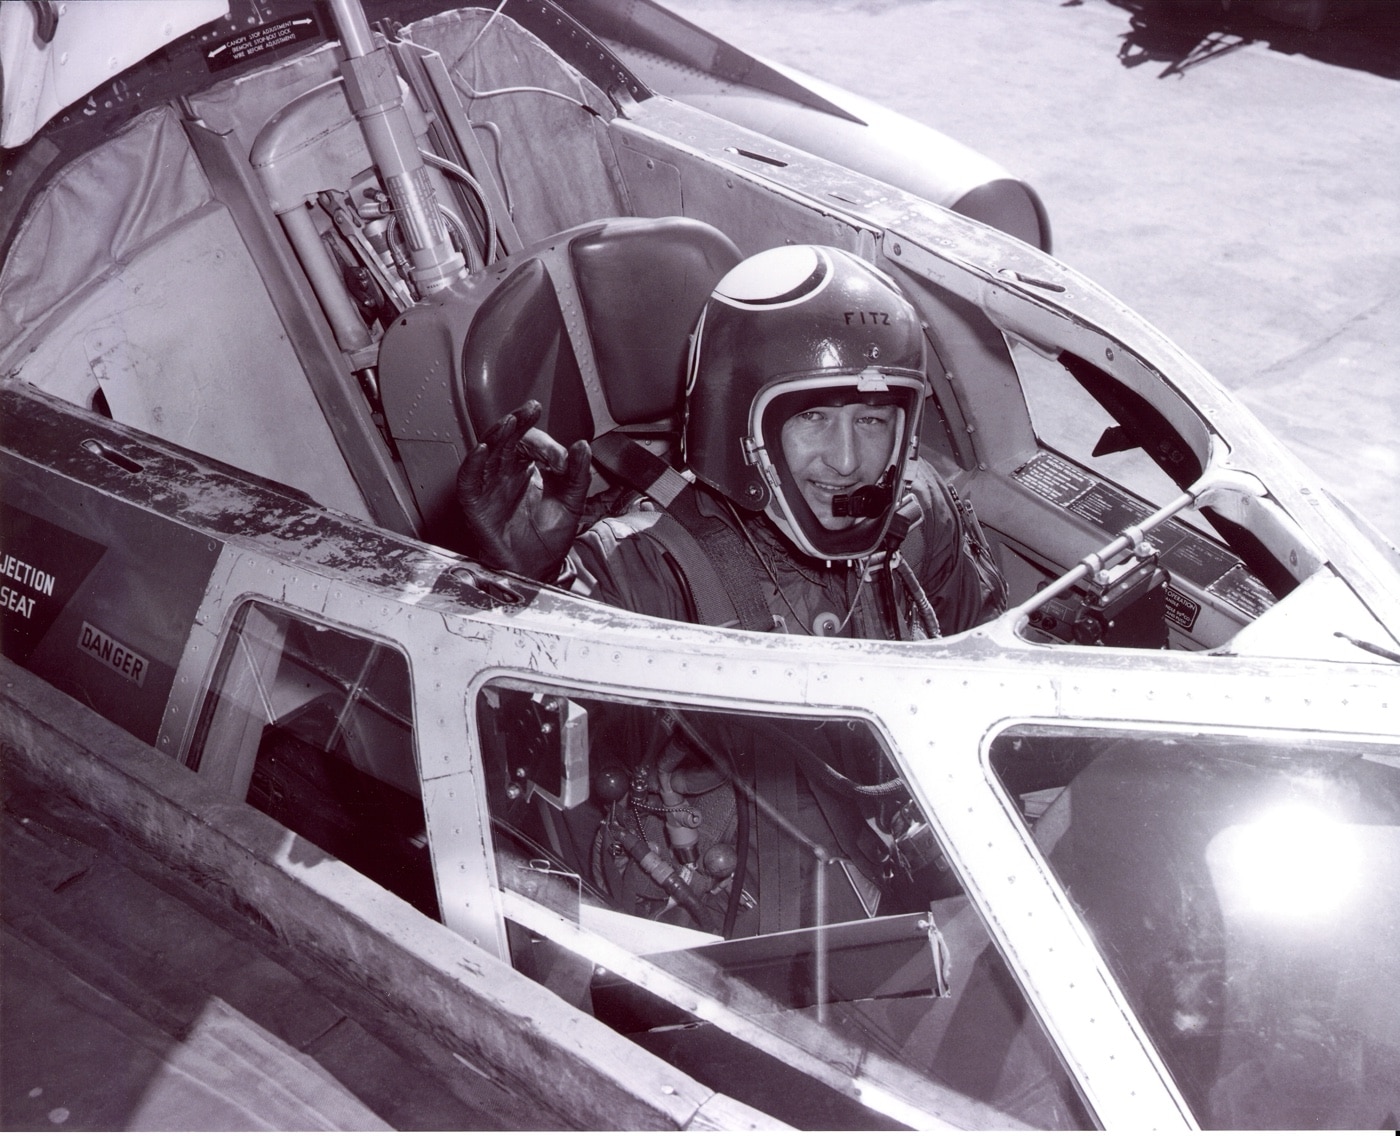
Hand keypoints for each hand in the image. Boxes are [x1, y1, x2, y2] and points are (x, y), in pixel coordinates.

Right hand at [456, 401, 590, 578]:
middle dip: (518, 423)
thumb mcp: (571, 504)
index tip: (561, 457)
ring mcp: (489, 487)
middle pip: (506, 439)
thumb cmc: (547, 539)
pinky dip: (474, 464)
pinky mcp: (475, 504)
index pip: (530, 443)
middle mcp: (505, 474)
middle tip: (530, 410)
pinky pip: (469, 479)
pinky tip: (484, 450)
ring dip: (497, 435)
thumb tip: (582, 445)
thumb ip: (578, 475)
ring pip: (487, 452)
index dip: (544, 444)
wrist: (537, 571)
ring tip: (510, 423)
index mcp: (526, 470)